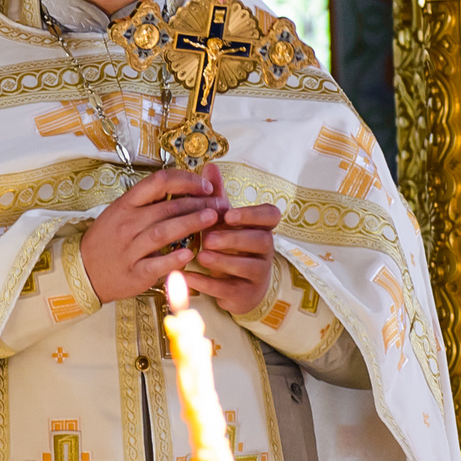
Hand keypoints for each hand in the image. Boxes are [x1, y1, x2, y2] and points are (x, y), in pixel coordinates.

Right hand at [81, 167, 222, 302]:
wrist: (83, 271)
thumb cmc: (108, 241)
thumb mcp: (121, 213)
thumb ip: (148, 203)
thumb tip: (183, 188)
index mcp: (125, 205)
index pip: (159, 182)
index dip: (186, 180)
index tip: (204, 186)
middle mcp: (126, 224)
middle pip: (167, 208)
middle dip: (197, 204)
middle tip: (219, 204)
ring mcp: (129, 249)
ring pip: (163, 232)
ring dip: (190, 224)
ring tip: (212, 219)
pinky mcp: (134, 273)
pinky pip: (156, 264)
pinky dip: (174, 258)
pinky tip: (191, 254)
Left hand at [183, 168, 279, 316]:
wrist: (237, 288)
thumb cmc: (229, 247)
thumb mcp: (224, 222)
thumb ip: (218, 196)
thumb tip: (210, 166)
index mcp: (261, 228)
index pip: (271, 216)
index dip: (252, 214)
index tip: (229, 215)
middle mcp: (266, 250)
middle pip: (260, 240)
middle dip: (234, 238)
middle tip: (209, 238)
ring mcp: (258, 274)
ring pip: (249, 266)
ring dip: (224, 260)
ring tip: (202, 255)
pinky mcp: (245, 294)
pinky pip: (229, 289)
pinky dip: (208, 283)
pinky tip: (189, 276)